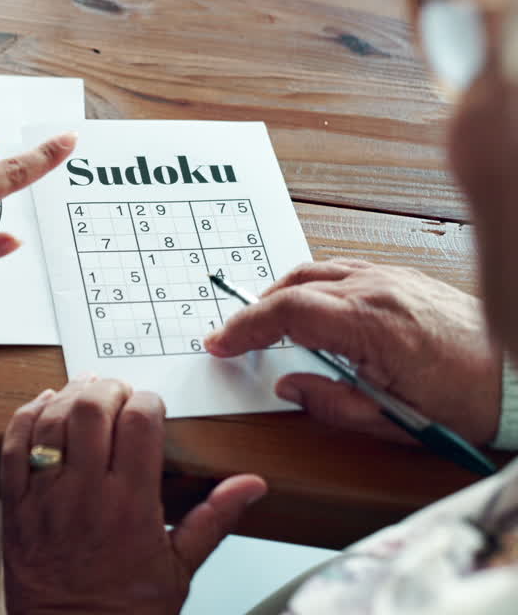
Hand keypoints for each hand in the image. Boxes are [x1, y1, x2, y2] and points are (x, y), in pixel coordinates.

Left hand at [1, 380, 265, 614]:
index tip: (151, 406)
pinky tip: (43, 405)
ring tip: (84, 389)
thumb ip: (214, 518)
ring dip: (69, 395)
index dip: (147, 402)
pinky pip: (13, 447)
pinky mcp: (15, 506)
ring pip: (52, 421)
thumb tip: (251, 484)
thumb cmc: (126, 611)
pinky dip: (26, 417)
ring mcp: (45, 498)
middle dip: (108, 389)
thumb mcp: (181, 568)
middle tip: (117, 391)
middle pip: (92, 411)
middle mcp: (86, 495)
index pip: (140, 424)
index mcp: (132, 506)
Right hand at [204, 259, 502, 445]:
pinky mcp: (405, 278)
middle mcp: (377, 290)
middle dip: (256, 310)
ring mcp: (392, 278)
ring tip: (267, 321)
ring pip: (317, 271)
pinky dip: (316, 283)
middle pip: (294, 285)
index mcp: (369, 324)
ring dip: (284, 292)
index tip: (220, 343)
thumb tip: (288, 386)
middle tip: (235, 337)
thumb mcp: (392, 420)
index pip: (286, 311)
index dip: (244, 327)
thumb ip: (331, 402)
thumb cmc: (468, 402)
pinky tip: (313, 305)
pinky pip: (345, 269)